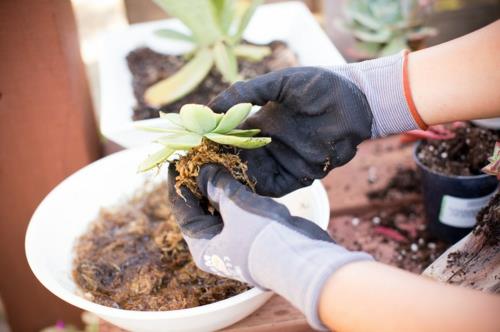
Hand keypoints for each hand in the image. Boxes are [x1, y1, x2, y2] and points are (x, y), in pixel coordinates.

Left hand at [167, 163, 371, 329]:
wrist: (304, 258)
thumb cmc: (263, 237)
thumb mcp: (235, 207)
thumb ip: (218, 186)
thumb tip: (204, 170)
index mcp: (203, 247)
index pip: (183, 212)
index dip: (178, 186)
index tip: (176, 163)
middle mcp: (216, 246)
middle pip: (200, 210)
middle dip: (199, 184)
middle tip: (196, 158)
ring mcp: (236, 241)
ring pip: (220, 209)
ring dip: (218, 187)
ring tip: (215, 161)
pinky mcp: (253, 234)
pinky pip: (237, 210)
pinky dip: (235, 193)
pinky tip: (235, 175)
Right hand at [210, 53, 421, 196]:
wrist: (355, 98)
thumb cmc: (318, 85)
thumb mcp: (278, 83)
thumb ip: (246, 92)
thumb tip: (210, 106)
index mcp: (260, 122)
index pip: (228, 136)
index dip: (211, 141)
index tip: (193, 145)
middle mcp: (268, 144)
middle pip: (236, 159)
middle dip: (217, 165)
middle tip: (195, 170)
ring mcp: (284, 161)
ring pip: (251, 176)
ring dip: (232, 180)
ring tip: (211, 182)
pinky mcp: (300, 175)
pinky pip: (274, 187)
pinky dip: (256, 189)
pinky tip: (239, 188)